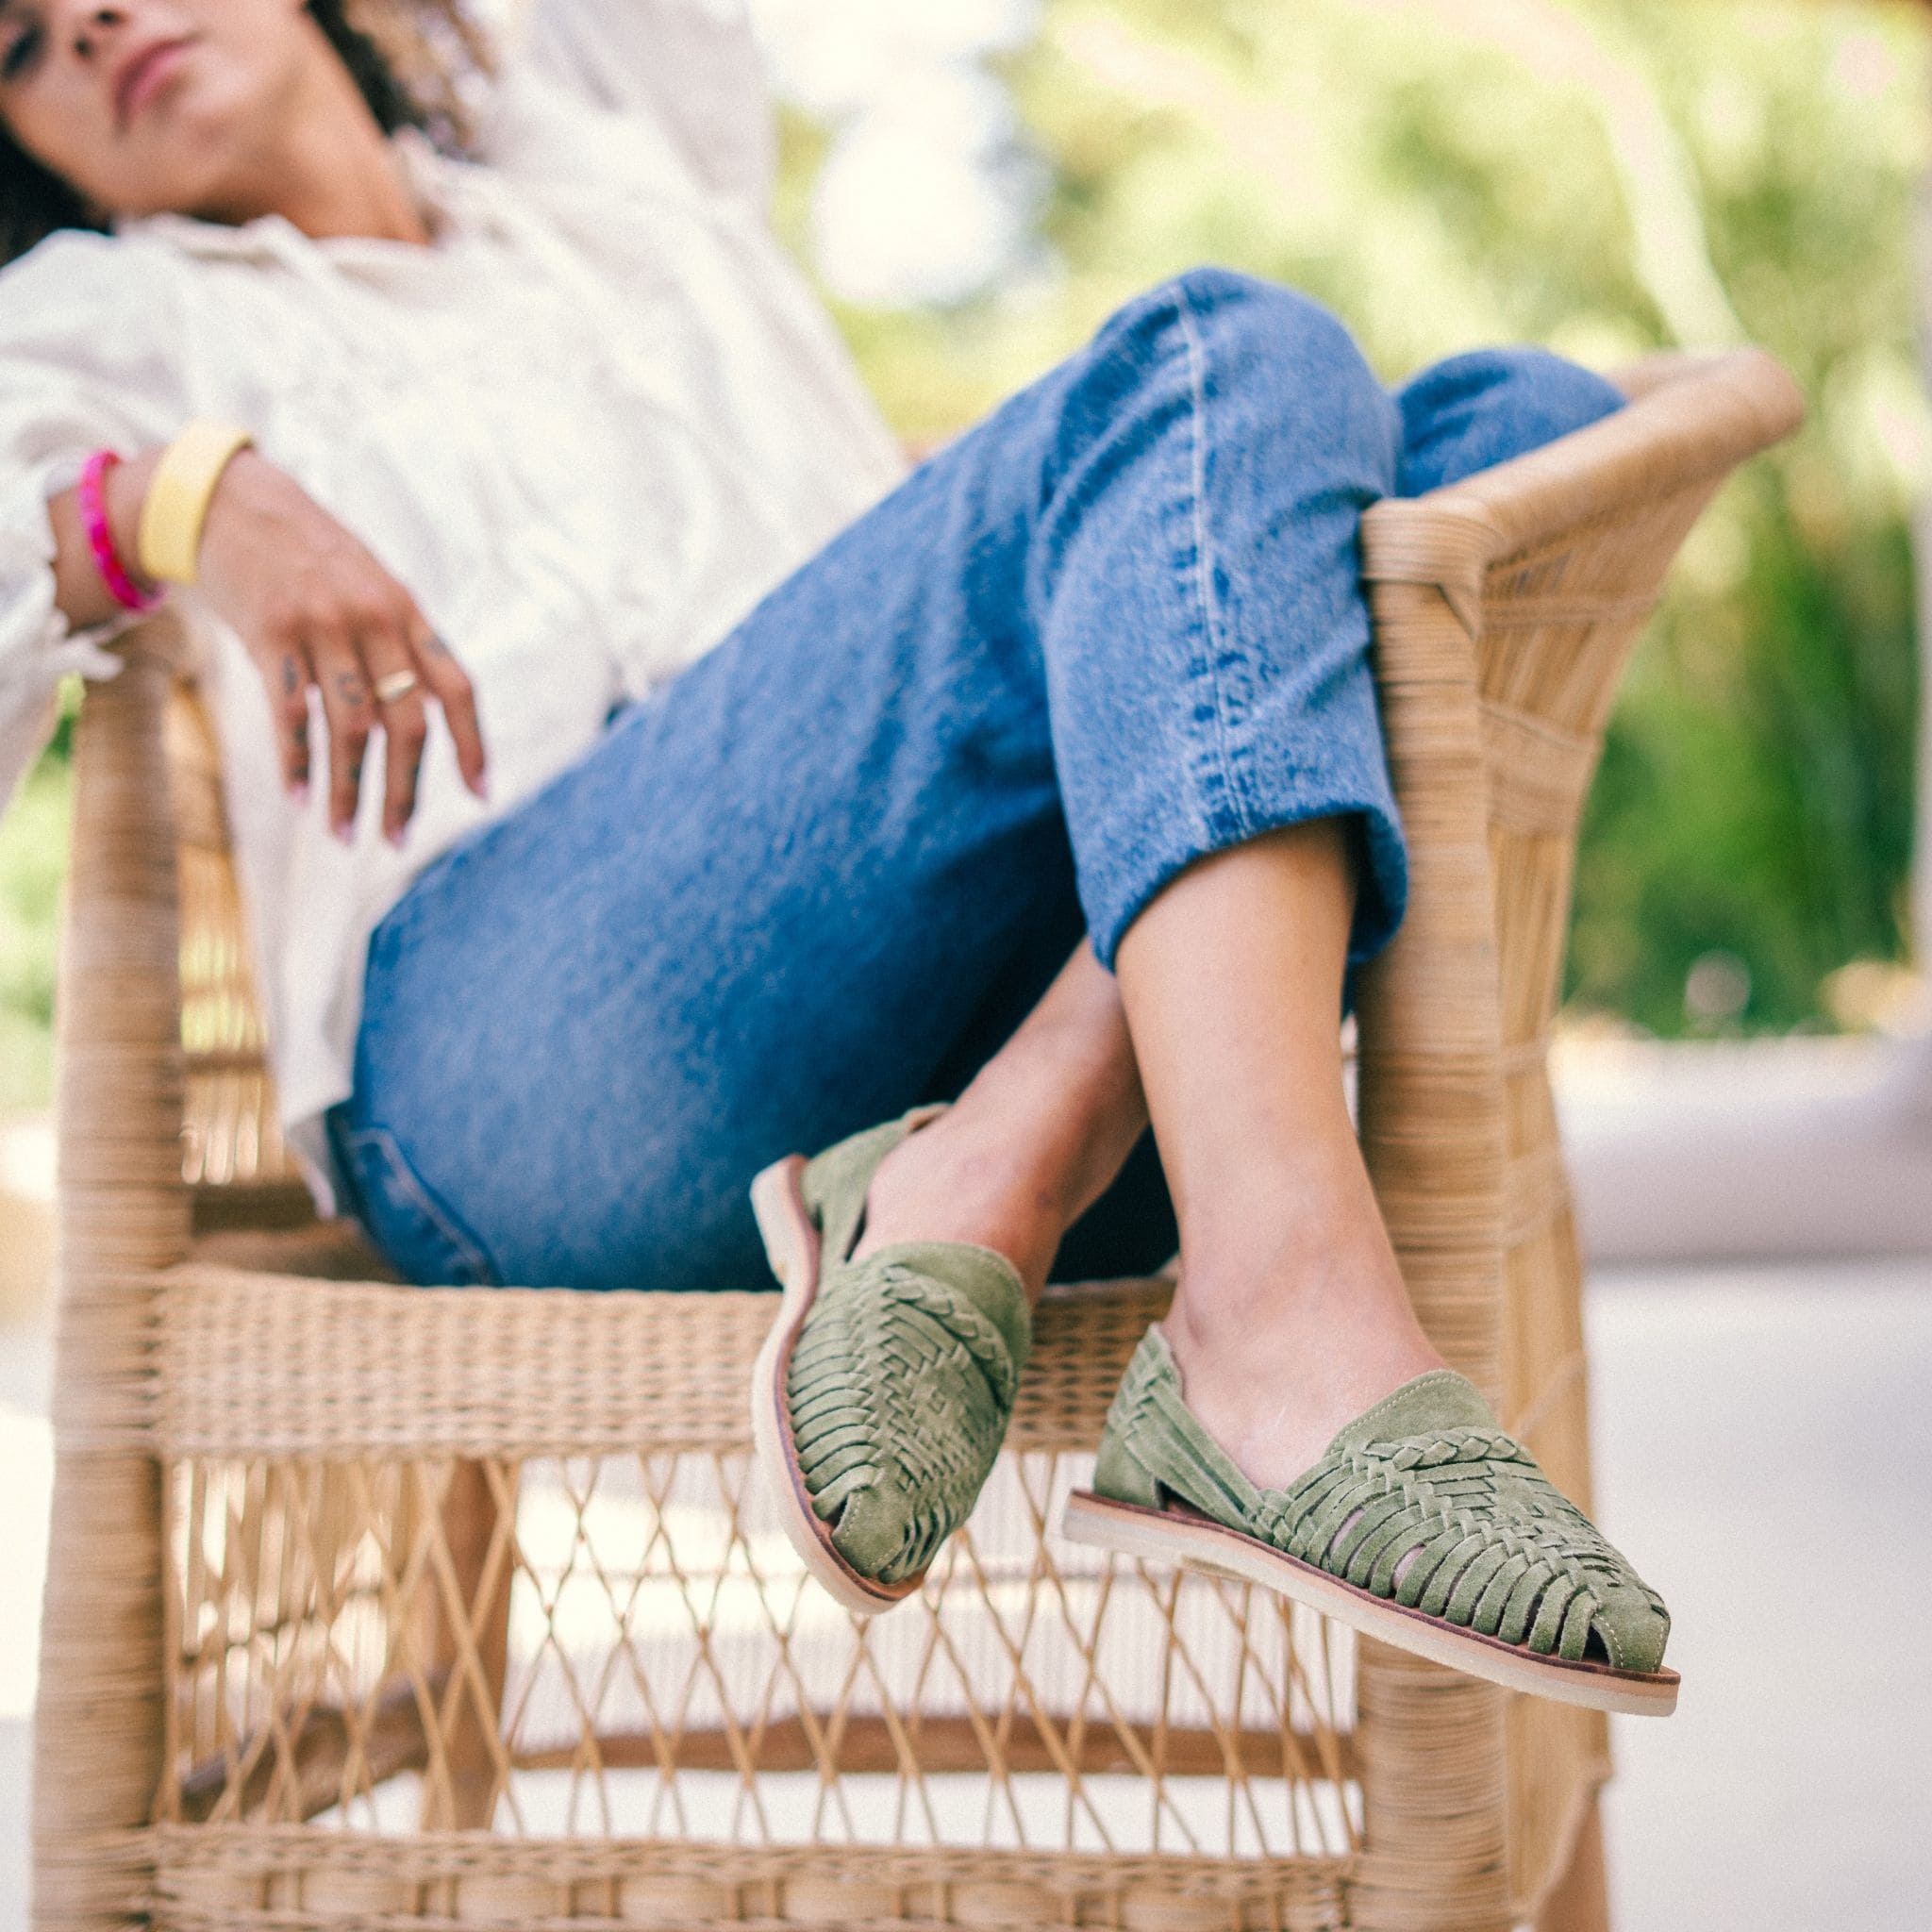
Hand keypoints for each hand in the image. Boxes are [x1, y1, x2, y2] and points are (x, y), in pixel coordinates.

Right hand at [190, 451, 486, 840]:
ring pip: (350, 729)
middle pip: (406, 724)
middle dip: (404, 789)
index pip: (457, 689)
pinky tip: (300, 798)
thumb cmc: (308, 555)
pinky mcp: (270, 633)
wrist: (231, 501)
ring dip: (348, 790)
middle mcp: (374, 620)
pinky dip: (297, 763)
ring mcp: (322, 626)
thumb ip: (400, 643)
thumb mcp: (371, 585)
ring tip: (343, 833)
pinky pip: (291, 714)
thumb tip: (423, 716)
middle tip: (395, 838)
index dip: (472, 745)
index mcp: (408, 612)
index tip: (480, 794)